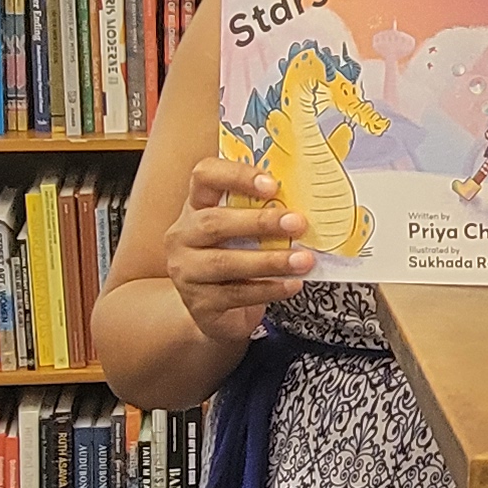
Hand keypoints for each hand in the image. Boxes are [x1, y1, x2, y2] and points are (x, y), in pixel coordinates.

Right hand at [165, 158, 312, 347]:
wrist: (212, 312)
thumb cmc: (233, 260)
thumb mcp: (241, 232)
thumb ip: (261, 214)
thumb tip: (303, 204)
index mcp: (196, 207)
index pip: (205, 176)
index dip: (236, 175)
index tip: (271, 184)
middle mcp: (183, 236)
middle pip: (214, 222)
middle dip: (259, 222)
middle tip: (296, 223)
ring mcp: (186, 271)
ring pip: (225, 262)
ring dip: (269, 260)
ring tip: (302, 260)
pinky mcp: (199, 303)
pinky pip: (236, 294)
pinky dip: (269, 288)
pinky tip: (291, 284)